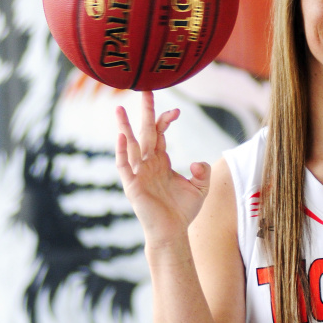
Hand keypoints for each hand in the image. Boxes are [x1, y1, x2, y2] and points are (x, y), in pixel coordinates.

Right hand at [115, 91, 210, 246]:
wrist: (172, 234)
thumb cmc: (183, 211)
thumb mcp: (200, 188)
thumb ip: (202, 172)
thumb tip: (196, 161)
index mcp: (161, 160)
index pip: (160, 133)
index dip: (165, 120)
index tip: (176, 111)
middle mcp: (148, 163)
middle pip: (144, 132)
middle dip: (144, 111)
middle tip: (144, 89)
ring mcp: (138, 173)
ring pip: (130, 145)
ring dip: (125, 127)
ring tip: (119, 108)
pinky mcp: (132, 185)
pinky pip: (124, 165)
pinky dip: (121, 151)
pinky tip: (121, 136)